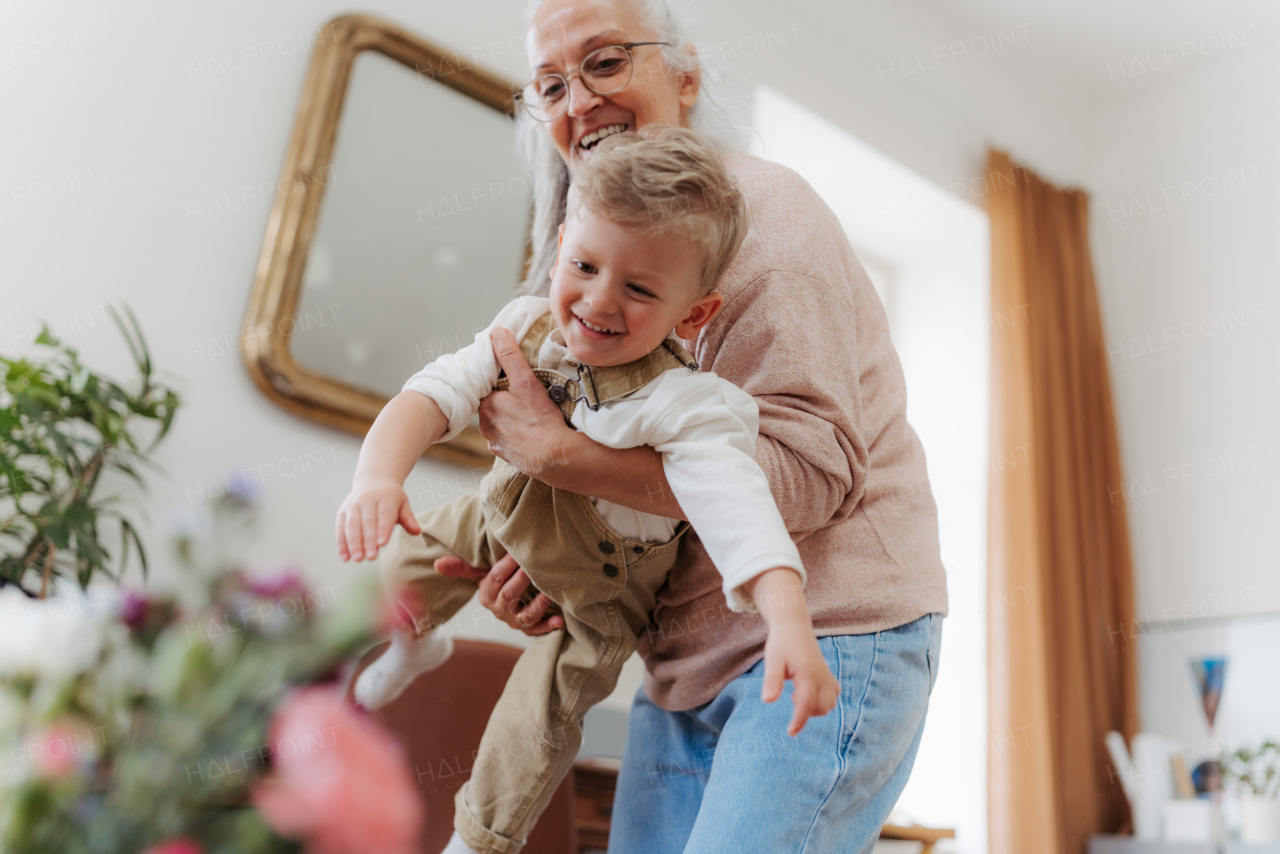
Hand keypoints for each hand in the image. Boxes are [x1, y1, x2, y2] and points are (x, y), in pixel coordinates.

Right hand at [335, 477, 420, 561]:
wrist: (373, 480)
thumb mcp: (402, 503)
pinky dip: (342, 543)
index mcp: (385, 496)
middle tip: (370, 557)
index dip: (383, 529)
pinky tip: (345, 557)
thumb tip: (417, 531)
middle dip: (368, 541)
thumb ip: (408, 518)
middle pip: (367, 522)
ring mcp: (353, 505)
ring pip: (352, 525)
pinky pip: (340, 528)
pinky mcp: (343, 511)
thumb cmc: (391, 497)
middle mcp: (367, 499)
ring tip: (357, 559)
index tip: (382, 544)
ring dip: (354, 544)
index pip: (384, 515)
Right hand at [434, 552, 563, 634]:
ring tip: (549, 590)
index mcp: (485, 597)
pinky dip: (550, 625)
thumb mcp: (481, 575)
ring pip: (526, 615)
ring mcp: (515, 622)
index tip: (518, 550)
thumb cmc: (500, 583)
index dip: (506, 565)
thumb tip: (437, 563)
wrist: (515, 605)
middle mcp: (499, 611)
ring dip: (539, 603)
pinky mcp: (530, 631)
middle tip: (535, 563)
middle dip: (523, 578)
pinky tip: (560, 619)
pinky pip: (539, 630)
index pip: (494, 580)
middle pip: (510, 594)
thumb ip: (462, 568)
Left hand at [478, 327, 574, 478]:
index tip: (514, 380)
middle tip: (526, 397)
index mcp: (486, 406)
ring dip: (511, 419)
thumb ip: (509, 356)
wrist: (555, 457)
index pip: (487, 387)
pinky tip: (531, 433)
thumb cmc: (540, 420)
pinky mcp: (509, 457)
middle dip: (506, 400)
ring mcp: (496, 443)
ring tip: (531, 415)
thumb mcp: (525, 381)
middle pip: (494, 406)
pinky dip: (518, 436)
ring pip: (501, 424)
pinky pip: (509, 441)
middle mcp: (486, 426)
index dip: (500, 382)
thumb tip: (496, 332)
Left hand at [761, 623, 839, 736]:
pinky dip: (823, 700)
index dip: (799, 721)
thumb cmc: (781, 643)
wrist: (793, 626)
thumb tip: (768, 701)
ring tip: (798, 694)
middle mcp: (821, 676)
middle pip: (822, 707)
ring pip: (830, 704)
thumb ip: (772, 680)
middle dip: (807, 713)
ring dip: (815, 708)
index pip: (807, 705)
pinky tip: (808, 691)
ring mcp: (827, 675)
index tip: (791, 732)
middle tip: (791, 697)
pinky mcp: (828, 674)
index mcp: (808, 674)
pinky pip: (833, 695)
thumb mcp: (772, 660)